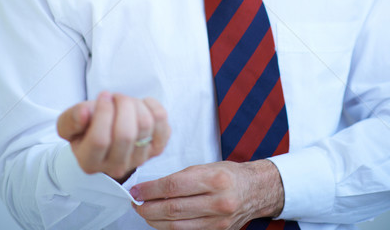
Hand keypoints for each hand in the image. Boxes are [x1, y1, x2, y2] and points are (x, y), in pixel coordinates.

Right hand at [57, 91, 170, 181]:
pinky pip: (162, 122)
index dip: (103, 112)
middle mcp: (116, 167)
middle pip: (126, 134)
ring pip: (145, 125)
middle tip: (116, 97)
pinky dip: (153, 106)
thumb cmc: (86, 127)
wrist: (107, 136)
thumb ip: (71, 119)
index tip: (103, 95)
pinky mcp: (157, 148)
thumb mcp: (69, 123)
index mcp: (89, 162)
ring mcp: (139, 159)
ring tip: (126, 101)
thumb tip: (83, 113)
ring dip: (135, 104)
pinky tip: (141, 105)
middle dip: (122, 105)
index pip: (100, 139)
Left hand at [130, 159, 283, 228]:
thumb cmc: (229, 175)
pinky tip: (160, 222)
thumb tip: (153, 187)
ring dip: (155, 221)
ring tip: (145, 212)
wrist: (254, 190)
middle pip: (173, 209)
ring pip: (177, 226)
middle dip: (148, 207)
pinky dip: (169, 228)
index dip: (150, 190)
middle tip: (136, 203)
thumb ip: (181, 178)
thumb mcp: (206, 167)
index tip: (136, 190)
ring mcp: (218, 222)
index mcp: (214, 179)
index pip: (173, 186)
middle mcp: (218, 202)